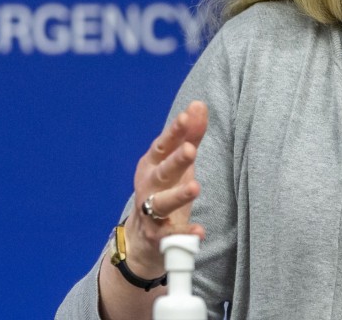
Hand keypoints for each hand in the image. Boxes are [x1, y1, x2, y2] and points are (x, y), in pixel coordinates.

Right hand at [122, 100, 208, 277]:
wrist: (142, 238)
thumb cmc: (163, 189)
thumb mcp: (176, 162)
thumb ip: (189, 135)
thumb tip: (198, 104)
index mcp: (152, 165)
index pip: (163, 146)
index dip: (174, 132)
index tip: (186, 117)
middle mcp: (148, 187)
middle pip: (163, 172)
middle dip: (176, 161)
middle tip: (191, 150)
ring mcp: (151, 212)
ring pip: (163, 203)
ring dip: (178, 195)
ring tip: (195, 187)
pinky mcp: (159, 237)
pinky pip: (172, 236)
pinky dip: (186, 234)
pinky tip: (199, 231)